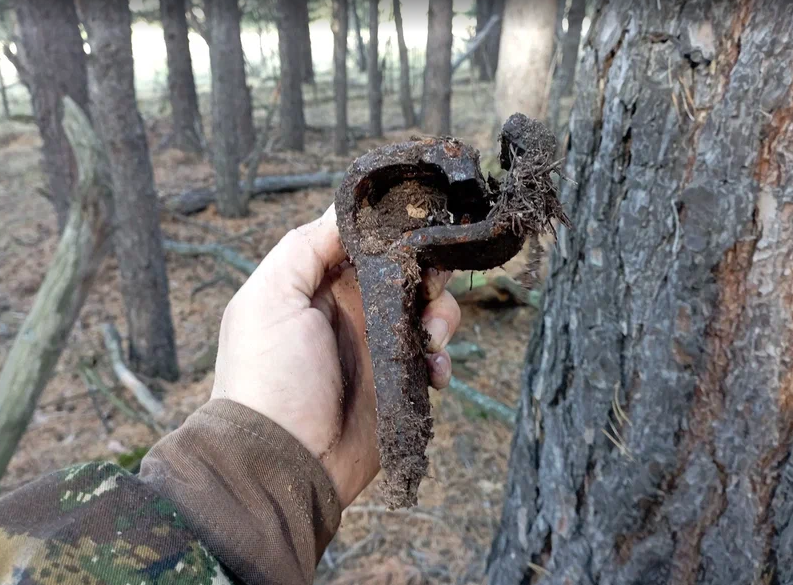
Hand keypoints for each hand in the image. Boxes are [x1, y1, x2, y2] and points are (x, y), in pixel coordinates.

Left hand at [211, 205, 460, 507]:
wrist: (285, 461)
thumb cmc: (269, 377)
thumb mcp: (270, 298)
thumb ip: (305, 248)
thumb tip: (343, 207)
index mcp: (318, 283)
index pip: (365, 241)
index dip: (394, 231)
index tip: (420, 226)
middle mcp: (350, 308)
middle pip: (405, 271)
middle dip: (426, 272)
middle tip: (431, 285)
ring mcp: (377, 345)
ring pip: (428, 309)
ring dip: (441, 316)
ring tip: (431, 340)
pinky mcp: (398, 382)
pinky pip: (434, 356)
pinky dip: (442, 358)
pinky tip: (433, 373)